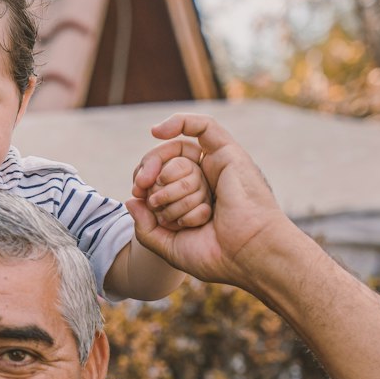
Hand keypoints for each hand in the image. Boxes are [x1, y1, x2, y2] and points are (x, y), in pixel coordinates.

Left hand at [126, 112, 291, 286]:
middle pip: (167, 167)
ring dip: (164, 171)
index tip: (136, 194)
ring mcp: (218, 168)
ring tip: (158, 188)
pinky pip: (204, 126)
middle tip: (141, 186)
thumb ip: (146, 228)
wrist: (248, 254)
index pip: (162, 183)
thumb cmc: (216, 256)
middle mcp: (208, 183)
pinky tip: (158, 132)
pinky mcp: (228, 154)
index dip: (144, 184)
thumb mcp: (170, 247)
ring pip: (180, 153)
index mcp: (196, 204)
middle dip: (149, 176)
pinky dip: (181, 122)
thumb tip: (131, 200)